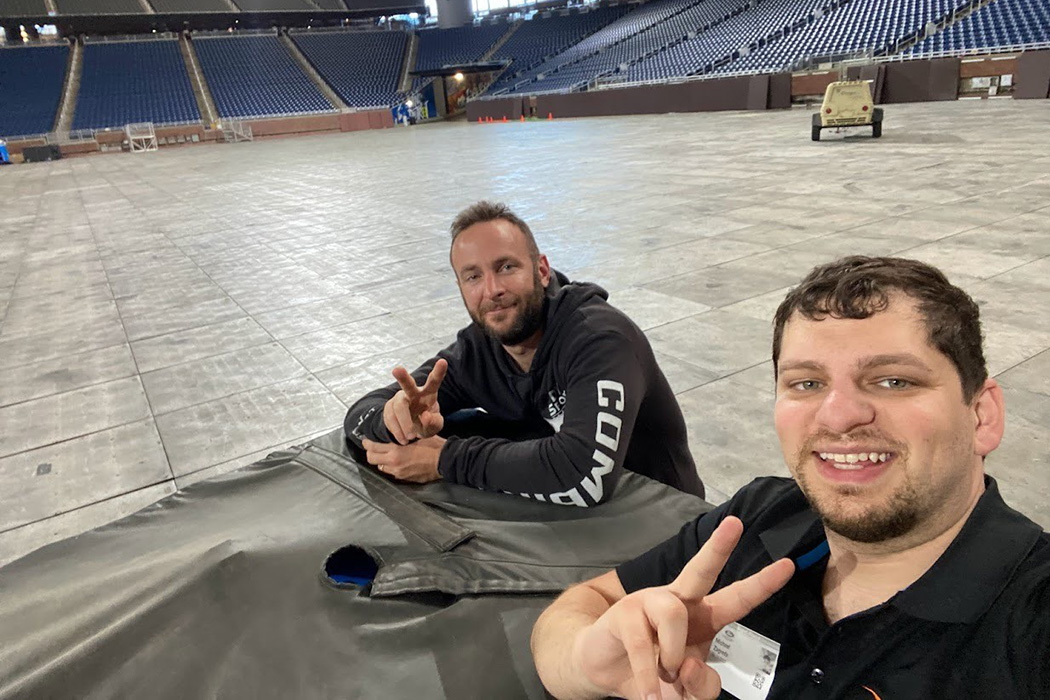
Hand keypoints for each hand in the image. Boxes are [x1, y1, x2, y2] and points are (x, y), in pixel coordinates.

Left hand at [362, 436, 445, 482]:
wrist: (445, 461)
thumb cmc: (433, 446)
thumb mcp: (417, 435)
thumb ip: (402, 436)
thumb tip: (396, 433)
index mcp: (396, 451)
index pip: (373, 447)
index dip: (367, 443)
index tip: (366, 440)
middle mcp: (394, 463)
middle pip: (372, 459)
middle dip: (370, 453)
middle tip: (372, 448)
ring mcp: (399, 473)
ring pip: (381, 467)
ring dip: (381, 461)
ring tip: (386, 455)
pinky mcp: (405, 479)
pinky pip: (392, 473)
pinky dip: (391, 467)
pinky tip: (397, 462)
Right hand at [382, 360, 446, 444]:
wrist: (410, 432)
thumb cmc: (426, 424)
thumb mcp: (434, 427)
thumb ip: (434, 423)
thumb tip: (425, 416)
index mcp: (428, 393)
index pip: (434, 381)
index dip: (439, 372)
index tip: (443, 361)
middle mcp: (413, 393)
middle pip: (407, 385)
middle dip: (403, 377)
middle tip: (397, 369)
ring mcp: (399, 399)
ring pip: (398, 407)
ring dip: (404, 423)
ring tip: (411, 437)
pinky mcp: (388, 408)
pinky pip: (390, 418)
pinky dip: (397, 431)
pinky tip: (404, 440)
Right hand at [574, 517, 794, 699]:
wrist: (604, 670)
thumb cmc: (653, 672)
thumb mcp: (686, 689)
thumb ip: (701, 685)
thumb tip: (687, 664)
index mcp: (702, 617)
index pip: (736, 599)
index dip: (761, 584)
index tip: (788, 565)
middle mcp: (678, 601)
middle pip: (701, 570)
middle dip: (719, 546)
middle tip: (736, 524)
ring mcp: (648, 603)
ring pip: (674, 615)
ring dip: (672, 657)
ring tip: (665, 676)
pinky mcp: (623, 614)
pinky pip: (643, 645)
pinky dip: (650, 677)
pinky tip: (651, 691)